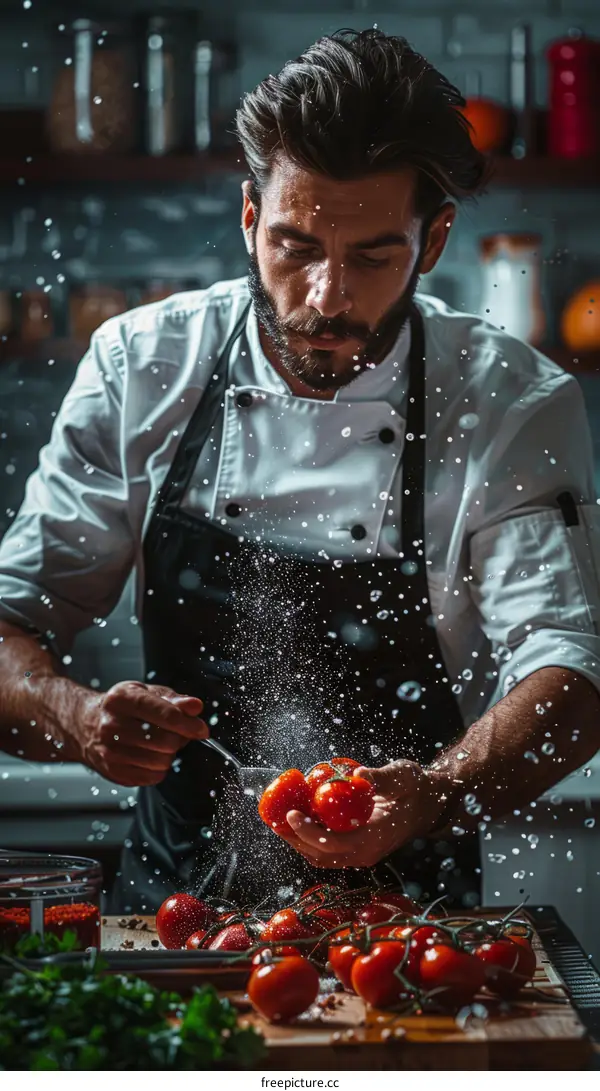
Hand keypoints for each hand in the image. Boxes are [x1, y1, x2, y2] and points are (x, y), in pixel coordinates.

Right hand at [78, 680, 207, 786]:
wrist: (85, 724)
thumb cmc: (121, 706)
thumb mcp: (145, 693)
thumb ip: (173, 700)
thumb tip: (195, 707)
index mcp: (122, 699)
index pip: (165, 715)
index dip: (189, 724)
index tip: (201, 729)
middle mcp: (112, 725)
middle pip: (166, 741)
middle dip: (179, 739)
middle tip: (176, 733)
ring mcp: (110, 751)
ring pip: (161, 761)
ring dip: (169, 754)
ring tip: (160, 743)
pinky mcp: (113, 771)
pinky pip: (153, 776)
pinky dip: (159, 768)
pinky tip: (149, 755)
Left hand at [278, 760, 450, 868]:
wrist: (428, 805)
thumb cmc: (415, 789)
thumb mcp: (403, 777)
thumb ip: (383, 778)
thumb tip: (359, 775)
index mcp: (374, 839)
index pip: (334, 844)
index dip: (309, 833)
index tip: (291, 814)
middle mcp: (365, 853)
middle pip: (320, 855)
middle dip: (294, 839)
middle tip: (274, 818)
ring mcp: (360, 855)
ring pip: (321, 857)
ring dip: (298, 841)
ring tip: (278, 822)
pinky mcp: (356, 850)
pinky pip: (327, 851)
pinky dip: (308, 839)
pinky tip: (297, 821)